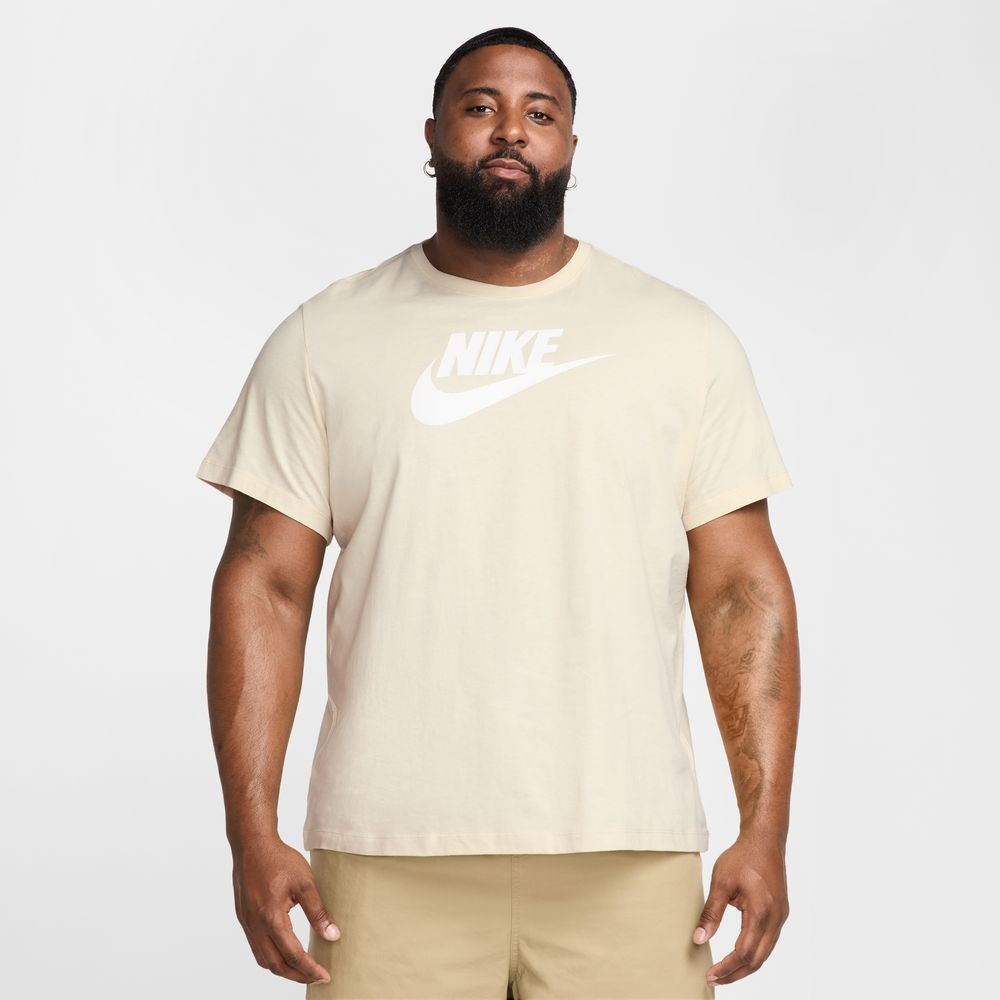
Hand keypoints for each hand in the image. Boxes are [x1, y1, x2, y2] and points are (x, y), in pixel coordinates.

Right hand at [231, 836, 340, 985]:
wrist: (252, 845)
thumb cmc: (279, 860)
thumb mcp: (305, 882)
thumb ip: (318, 912)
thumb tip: (333, 935)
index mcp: (271, 917)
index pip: (292, 954)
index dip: (310, 969)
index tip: (325, 975)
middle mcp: (255, 926)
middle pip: (276, 964)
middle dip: (297, 975)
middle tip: (317, 977)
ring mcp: (247, 923)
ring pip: (263, 959)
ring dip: (283, 969)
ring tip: (303, 969)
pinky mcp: (243, 919)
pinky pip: (256, 947)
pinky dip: (271, 957)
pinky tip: (284, 952)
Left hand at [692, 832, 789, 986]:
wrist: (765, 838)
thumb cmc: (742, 856)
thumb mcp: (721, 882)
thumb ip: (711, 913)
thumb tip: (699, 939)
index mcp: (762, 912)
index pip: (744, 953)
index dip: (727, 968)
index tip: (710, 975)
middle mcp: (776, 919)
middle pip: (757, 959)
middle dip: (736, 973)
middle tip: (715, 979)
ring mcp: (781, 916)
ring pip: (765, 952)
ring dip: (746, 965)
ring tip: (724, 972)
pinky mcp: (780, 912)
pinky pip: (768, 941)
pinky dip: (754, 952)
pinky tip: (739, 954)